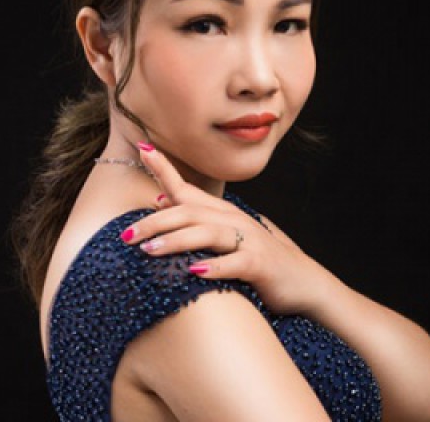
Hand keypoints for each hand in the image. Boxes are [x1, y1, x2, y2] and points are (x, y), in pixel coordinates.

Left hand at [121, 145, 324, 315]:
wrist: (303, 282)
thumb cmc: (258, 260)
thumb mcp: (225, 237)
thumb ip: (194, 218)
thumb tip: (160, 201)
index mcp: (223, 214)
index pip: (187, 188)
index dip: (164, 168)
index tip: (142, 147)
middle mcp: (234, 221)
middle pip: (190, 213)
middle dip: (156, 221)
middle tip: (125, 235)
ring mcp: (249, 240)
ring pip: (209, 234)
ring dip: (178, 241)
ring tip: (150, 249)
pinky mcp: (260, 264)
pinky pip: (236, 263)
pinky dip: (216, 267)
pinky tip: (195, 273)